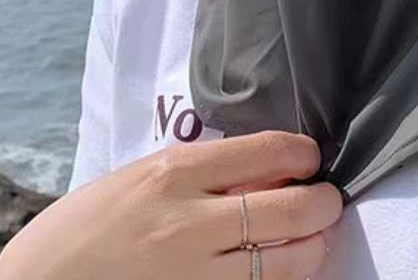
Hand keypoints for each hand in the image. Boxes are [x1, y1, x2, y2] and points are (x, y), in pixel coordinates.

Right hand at [0, 131, 341, 279]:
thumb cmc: (91, 223)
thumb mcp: (144, 177)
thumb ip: (203, 172)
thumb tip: (268, 168)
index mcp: (175, 171)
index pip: (268, 150)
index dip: (304, 154)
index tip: (309, 159)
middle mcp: (189, 221)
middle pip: (292, 208)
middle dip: (324, 203)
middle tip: (326, 202)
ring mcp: (192, 273)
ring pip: (286, 262)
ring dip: (311, 249)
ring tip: (310, 241)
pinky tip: (275, 272)